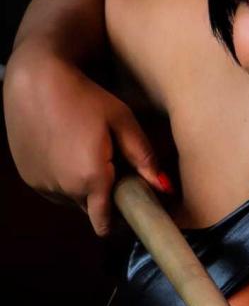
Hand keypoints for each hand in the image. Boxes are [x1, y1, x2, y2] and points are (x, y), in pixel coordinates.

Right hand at [4, 55, 171, 235]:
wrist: (36, 82)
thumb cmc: (85, 98)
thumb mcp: (123, 122)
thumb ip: (144, 157)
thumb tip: (164, 188)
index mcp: (91, 178)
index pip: (105, 222)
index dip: (121, 221)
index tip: (132, 210)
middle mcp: (63, 188)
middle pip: (92, 209)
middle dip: (106, 197)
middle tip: (115, 166)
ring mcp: (42, 184)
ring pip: (72, 200)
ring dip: (84, 188)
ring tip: (89, 153)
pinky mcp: (28, 177)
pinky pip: (54, 190)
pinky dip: (65, 180)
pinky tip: (69, 151)